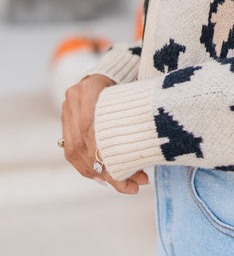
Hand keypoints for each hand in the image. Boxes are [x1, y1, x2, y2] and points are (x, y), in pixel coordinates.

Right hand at [61, 74, 148, 194]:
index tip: (122, 172)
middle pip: (82, 142)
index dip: (102, 153)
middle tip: (128, 184)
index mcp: (90, 87)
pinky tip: (99, 177)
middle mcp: (74, 97)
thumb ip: (133, 120)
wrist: (112, 71)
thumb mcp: (132, 97)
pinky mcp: (66, 119)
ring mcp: (67, 108)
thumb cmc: (128, 86)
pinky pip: (70, 149)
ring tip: (114, 184)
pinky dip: (85, 165)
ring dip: (94, 171)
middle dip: (104, 168)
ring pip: (73, 150)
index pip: (90, 128)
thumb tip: (145, 157)